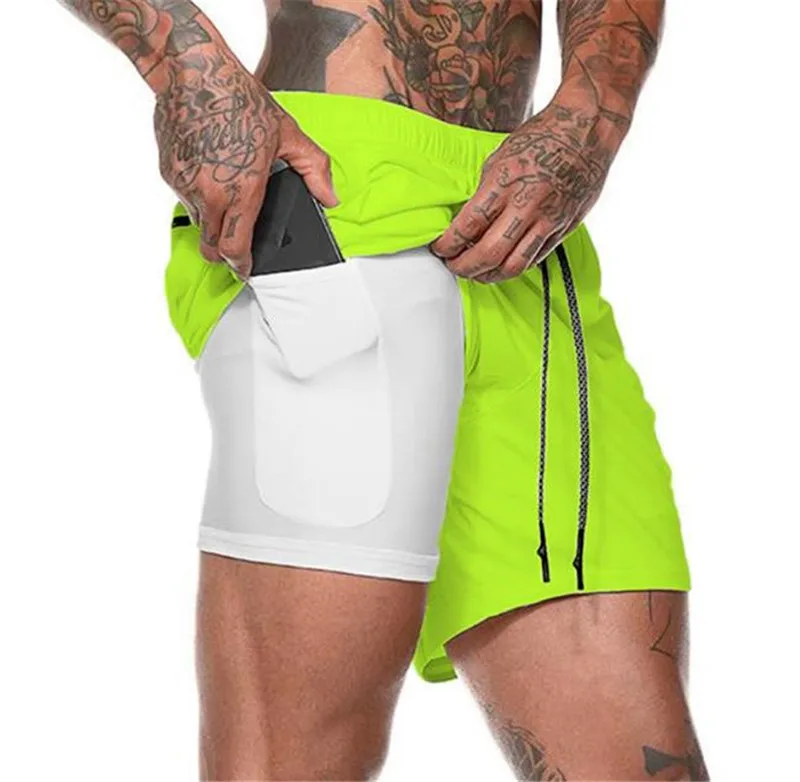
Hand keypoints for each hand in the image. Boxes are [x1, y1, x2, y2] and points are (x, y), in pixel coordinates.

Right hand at [153, 45, 337, 277]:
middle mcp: (209, 193)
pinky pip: (184, 197)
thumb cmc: (240, 99)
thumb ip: (315, 170)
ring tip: (227, 198)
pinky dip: (197, 196)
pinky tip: (210, 173)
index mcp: (242, 190)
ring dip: (211, 221)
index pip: (235, 248)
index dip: (241, 266)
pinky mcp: (168, 171)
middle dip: (223, 255)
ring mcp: (184, 184)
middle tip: (235, 250)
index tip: (245, 270)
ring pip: (197, 222)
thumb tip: (330, 197)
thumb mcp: (289, 134)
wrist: (194, 70)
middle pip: (211, 247)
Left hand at [430, 102, 613, 281]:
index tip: (439, 248)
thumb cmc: (541, 138)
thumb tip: (466, 224)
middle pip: (488, 254)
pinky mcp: (563, 228)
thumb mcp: (501, 158)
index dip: (448, 244)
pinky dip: (512, 267)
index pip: (468, 226)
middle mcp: (527, 204)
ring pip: (513, 266)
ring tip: (476, 272)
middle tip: (452, 265)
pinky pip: (534, 259)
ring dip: (488, 276)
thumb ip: (485, 194)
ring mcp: (547, 219)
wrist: (586, 130)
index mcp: (505, 182)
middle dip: (464, 266)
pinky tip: (501, 264)